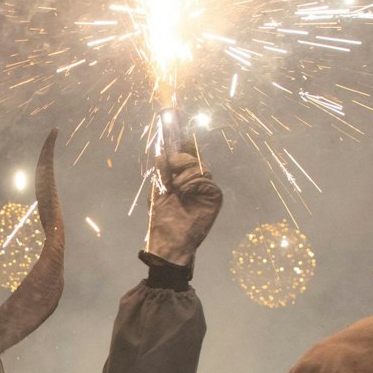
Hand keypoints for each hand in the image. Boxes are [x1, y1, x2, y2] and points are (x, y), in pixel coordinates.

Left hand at [145, 143, 222, 266]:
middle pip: (195, 158)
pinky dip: (194, 182)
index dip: (183, 144)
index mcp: (182, 179)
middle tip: (172, 165)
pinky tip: (184, 190)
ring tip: (176, 187)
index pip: (187, 156)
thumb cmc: (163, 220)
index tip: (176, 130)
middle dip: (182, 158)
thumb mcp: (158, 192)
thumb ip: (161, 173)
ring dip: (186, 173)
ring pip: (201, 167)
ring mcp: (206, 189)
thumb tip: (161, 154)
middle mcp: (196, 182)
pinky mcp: (214, 198)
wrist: (170, 242)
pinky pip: (207, 180)